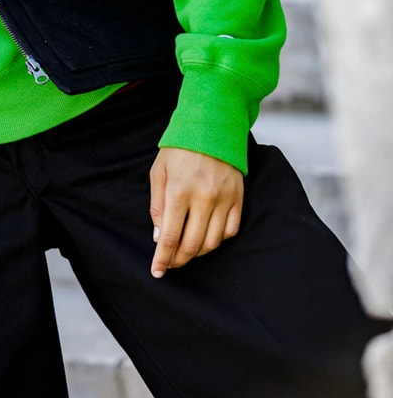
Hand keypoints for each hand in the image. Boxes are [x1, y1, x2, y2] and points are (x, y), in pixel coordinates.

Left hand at [149, 147, 242, 277]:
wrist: (211, 125)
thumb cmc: (179, 148)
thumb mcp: (159, 172)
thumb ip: (157, 205)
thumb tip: (159, 237)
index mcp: (179, 191)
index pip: (170, 237)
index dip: (163, 259)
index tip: (158, 272)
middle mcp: (203, 198)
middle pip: (192, 245)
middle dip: (179, 260)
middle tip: (171, 263)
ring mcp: (224, 199)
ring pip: (212, 242)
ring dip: (198, 252)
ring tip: (187, 250)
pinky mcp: (238, 198)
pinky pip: (231, 230)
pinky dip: (218, 240)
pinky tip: (207, 237)